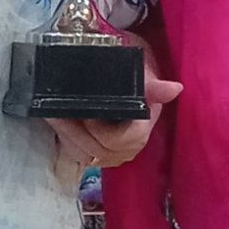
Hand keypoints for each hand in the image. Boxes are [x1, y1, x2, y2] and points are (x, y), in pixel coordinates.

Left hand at [48, 67, 180, 169]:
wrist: (125, 79)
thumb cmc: (134, 74)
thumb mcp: (143, 74)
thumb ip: (153, 86)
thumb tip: (175, 89)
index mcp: (143, 127)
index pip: (129, 139)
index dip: (105, 130)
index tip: (88, 115)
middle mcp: (129, 147)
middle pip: (102, 149)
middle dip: (78, 131)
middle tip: (58, 111)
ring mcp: (111, 153)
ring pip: (87, 153)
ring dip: (67, 134)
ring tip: (53, 115)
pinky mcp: (94, 154)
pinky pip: (78, 154)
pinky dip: (65, 140)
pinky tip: (56, 123)